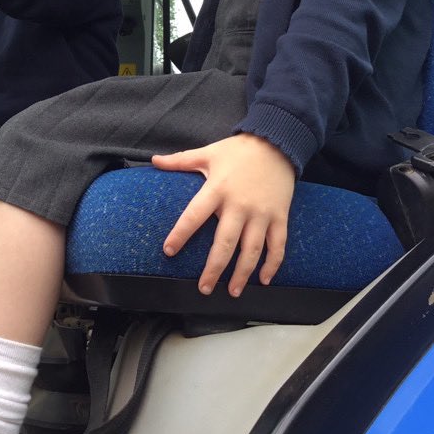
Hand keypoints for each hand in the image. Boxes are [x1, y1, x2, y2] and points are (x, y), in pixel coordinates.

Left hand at [154, 133, 294, 297]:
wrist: (277, 141)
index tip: (168, 251)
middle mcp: (239, 205)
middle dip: (214, 268)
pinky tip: (264, 280)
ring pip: (252, 250)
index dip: (180, 234)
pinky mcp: (279, 216)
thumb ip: (180, 160)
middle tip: (203, 288)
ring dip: (242, 274)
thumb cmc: (238, 149)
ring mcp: (261, 213)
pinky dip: (272, 264)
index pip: (194, 215)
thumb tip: (154, 160)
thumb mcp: (208, 152)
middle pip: (225, 243)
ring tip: (232, 292)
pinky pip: (278, 245)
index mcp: (217, 189)